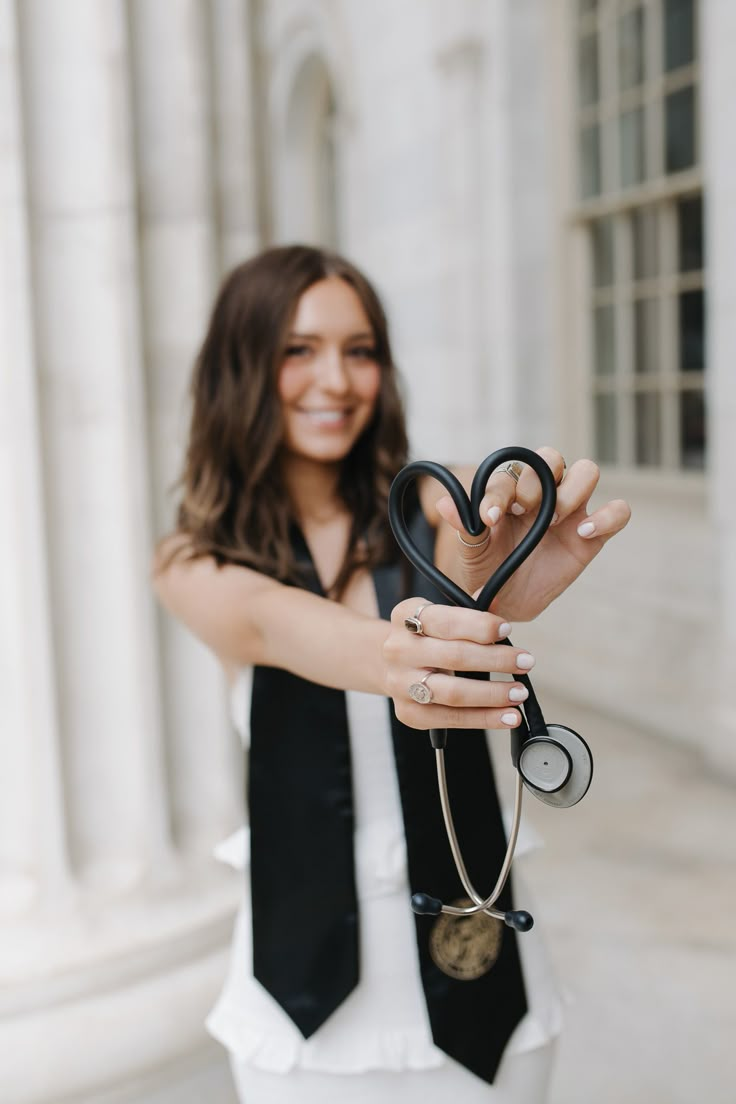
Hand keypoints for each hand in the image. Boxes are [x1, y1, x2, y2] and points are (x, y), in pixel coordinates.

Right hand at [383, 598, 537, 729]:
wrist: (390, 664)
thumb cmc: (426, 638)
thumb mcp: (440, 618)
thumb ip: (469, 619)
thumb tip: (501, 617)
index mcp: (405, 616)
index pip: (444, 620)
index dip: (478, 626)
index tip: (507, 631)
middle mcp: (398, 650)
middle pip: (453, 656)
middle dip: (496, 660)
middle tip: (525, 662)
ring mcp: (400, 684)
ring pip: (454, 693)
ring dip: (493, 694)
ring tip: (519, 693)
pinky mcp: (409, 714)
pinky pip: (451, 719)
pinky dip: (484, 719)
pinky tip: (506, 716)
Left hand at [435, 447, 630, 620]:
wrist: (508, 602)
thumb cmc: (488, 570)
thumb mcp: (471, 552)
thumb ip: (463, 527)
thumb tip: (442, 503)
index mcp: (510, 492)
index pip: (509, 474)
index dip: (500, 492)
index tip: (488, 519)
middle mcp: (543, 493)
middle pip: (552, 457)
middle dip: (537, 480)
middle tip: (524, 511)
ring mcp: (571, 511)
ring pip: (586, 471)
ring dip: (570, 490)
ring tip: (551, 521)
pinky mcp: (593, 534)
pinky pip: (618, 512)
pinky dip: (607, 516)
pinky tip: (584, 533)